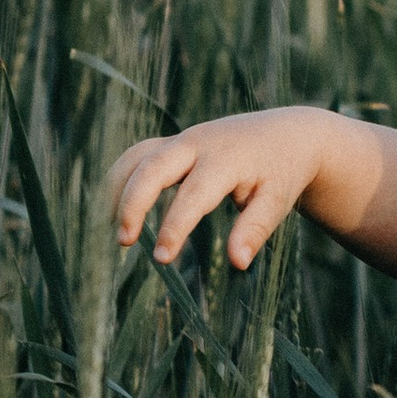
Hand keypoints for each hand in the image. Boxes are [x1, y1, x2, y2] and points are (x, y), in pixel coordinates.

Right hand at [108, 107, 347, 271]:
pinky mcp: (176, 142)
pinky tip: (113, 207)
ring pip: (139, 156)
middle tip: (124, 241)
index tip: (162, 258)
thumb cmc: (281, 173)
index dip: (175, 226)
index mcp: (226, 160)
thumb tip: (238, 263)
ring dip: (119, 188)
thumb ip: (255, 230)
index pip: (193, 194)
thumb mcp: (277, 201)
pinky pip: (140, 154)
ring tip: (110, 227)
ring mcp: (184, 139)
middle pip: (153, 166)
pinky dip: (122, 177)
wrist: (286, 134)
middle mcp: (199, 143)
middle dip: (133, 202)